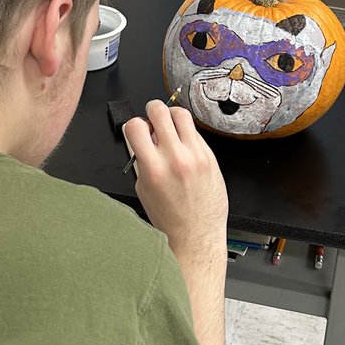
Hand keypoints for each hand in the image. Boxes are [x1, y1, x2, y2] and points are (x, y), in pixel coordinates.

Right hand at [122, 101, 227, 263]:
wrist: (196, 233)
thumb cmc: (170, 217)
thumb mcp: (144, 189)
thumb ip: (142, 161)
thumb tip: (141, 138)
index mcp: (153, 169)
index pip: (135, 126)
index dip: (134, 125)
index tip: (139, 130)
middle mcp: (175, 159)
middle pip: (159, 110)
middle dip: (152, 111)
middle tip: (154, 119)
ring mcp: (195, 156)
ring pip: (181, 114)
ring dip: (172, 116)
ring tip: (171, 127)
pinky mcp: (210, 157)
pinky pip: (196, 131)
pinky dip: (187, 133)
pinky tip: (184, 145)